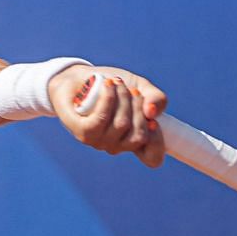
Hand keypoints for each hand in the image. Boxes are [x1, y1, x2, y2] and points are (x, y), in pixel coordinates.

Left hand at [48, 64, 166, 166]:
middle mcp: (117, 145)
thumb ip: (156, 99)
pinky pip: (101, 119)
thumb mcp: (141, 87)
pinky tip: (107, 85)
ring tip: (115, 82)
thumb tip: (151, 113)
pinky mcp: (83, 132)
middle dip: (138, 105)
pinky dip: (108, 98)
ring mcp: (99, 141)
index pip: (153, 158)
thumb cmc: (111, 86)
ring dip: (123, 97)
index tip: (153, 120)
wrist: (78, 77)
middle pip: (139, 136)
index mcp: (133, 140)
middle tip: (130, 89)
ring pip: (122, 124)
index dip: (157, 141)